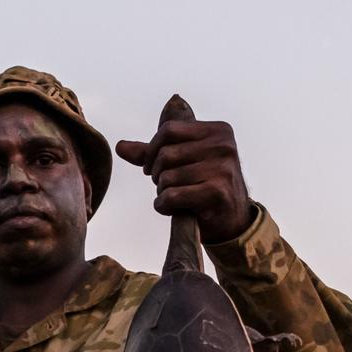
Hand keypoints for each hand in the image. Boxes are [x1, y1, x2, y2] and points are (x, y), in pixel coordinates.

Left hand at [116, 109, 253, 243]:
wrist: (232, 221)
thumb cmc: (204, 187)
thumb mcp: (183, 163)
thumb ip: (153, 153)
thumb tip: (120, 146)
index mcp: (217, 130)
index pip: (168, 130)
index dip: (152, 150)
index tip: (151, 168)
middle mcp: (223, 145)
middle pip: (165, 154)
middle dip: (156, 174)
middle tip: (164, 186)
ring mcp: (222, 168)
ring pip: (167, 177)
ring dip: (161, 192)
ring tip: (172, 198)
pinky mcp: (217, 192)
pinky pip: (172, 196)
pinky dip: (163, 206)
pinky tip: (171, 209)